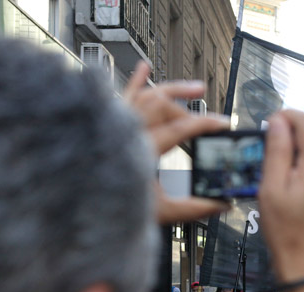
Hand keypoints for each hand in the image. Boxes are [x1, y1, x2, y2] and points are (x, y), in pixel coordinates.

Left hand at [122, 62, 232, 223]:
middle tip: (208, 119)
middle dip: (190, 110)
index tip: (222, 124)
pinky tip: (143, 67)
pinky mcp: (107, 124)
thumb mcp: (160, 211)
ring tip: (194, 89)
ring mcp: (115, 123)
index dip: (205, 123)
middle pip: (165, 106)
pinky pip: (122, 96)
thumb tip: (219, 204)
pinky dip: (135, 80)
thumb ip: (194, 207)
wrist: (81, 204)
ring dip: (172, 90)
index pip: (180, 127)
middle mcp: (127, 130)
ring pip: (147, 95)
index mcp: (141, 149)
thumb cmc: (111, 207)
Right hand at [258, 110, 303, 281]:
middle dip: (290, 134)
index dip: (286, 116)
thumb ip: (276, 151)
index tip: (267, 126)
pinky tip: (288, 185)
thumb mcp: (272, 188)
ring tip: (274, 171)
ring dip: (296, 151)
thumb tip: (278, 122)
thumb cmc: (287, 233)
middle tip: (265, 149)